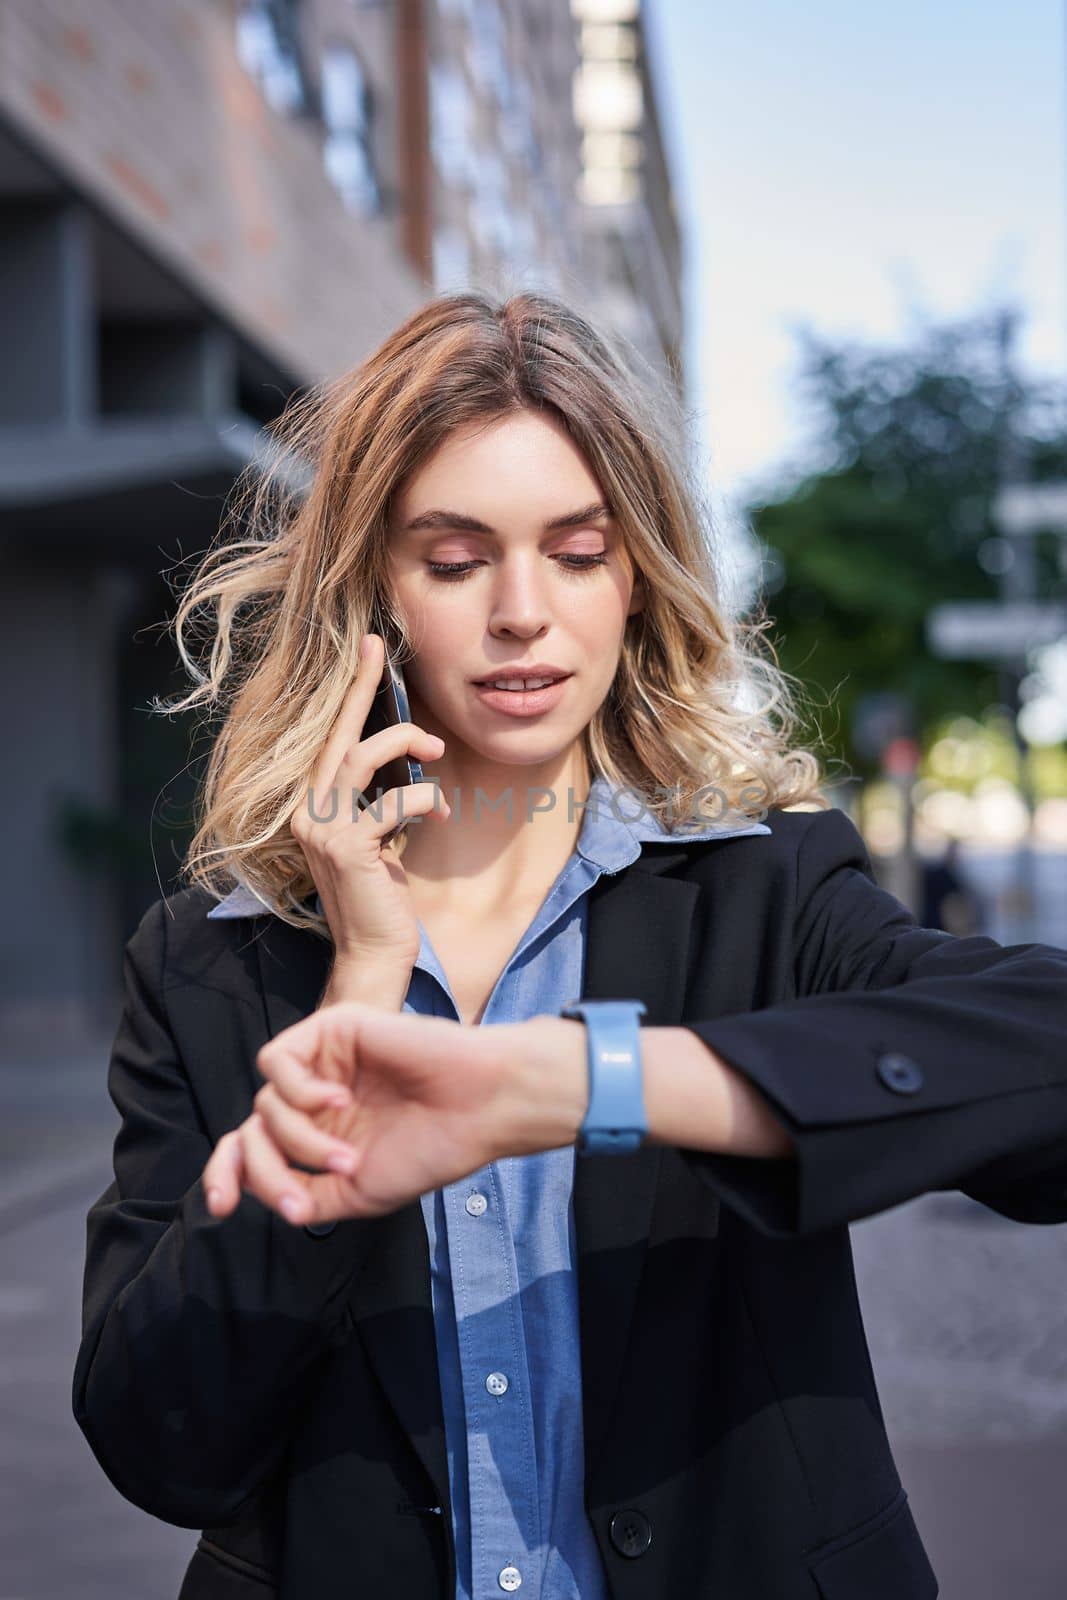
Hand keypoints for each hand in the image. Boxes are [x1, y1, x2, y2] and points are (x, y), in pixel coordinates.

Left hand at [202, 1005, 584, 1225]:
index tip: (220, 1208)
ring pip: (264, 1104)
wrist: (477, 1108)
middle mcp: (316, 1098)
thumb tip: (254, 1189)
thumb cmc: (430, 1148)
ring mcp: (322, 1064)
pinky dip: (298, 1092)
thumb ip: (300, 1193)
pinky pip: (277, 1061)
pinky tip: (339, 1101)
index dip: (227, 1175)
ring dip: (300, 1140)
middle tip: (301, 1198)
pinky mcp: (332, 1028)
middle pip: (250, 1130)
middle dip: (262, 1171)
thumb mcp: (354, 1195)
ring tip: (347, 1156)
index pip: (253, 1149)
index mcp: (321, 1133)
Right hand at [289, 632, 449, 969]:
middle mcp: (307, 813)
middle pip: (337, 736)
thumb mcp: (378, 842)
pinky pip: (393, 804)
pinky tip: (440, 812)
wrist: (373, 958)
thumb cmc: (380, 902)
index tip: (368, 651)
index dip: (349, 694)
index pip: (330, 740)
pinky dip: (423, 800)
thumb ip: (379, 804)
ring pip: (360, 759)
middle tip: (382, 653)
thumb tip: (413, 765)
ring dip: (404, 744)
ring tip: (437, 750)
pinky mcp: (348, 849)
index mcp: (313, 807)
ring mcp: (323, 830)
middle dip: (362, 689)